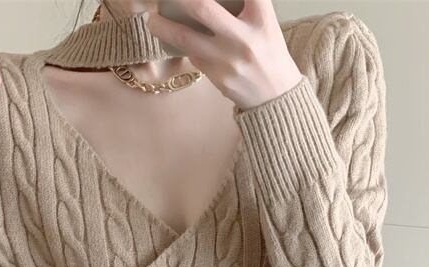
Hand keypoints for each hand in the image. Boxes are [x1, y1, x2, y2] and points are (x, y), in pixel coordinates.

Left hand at [145, 0, 303, 109]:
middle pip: (202, 7)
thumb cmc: (268, 53)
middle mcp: (245, 37)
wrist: (275, 96)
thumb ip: (245, 4)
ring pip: (185, 37)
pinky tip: (174, 39)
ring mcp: (229, 59)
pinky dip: (181, 45)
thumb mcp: (264, 23)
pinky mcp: (218, 77)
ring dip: (162, 27)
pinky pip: (192, 55)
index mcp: (261, 17)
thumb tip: (200, 4)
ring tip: (152, 20)